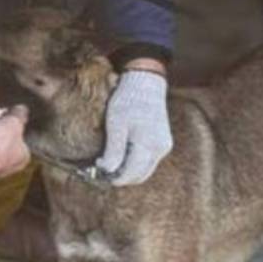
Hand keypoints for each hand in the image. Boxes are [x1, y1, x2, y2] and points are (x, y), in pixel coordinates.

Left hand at [96, 70, 170, 185]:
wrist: (147, 82)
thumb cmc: (128, 100)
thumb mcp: (116, 124)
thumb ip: (113, 150)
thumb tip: (107, 171)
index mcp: (148, 145)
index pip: (130, 174)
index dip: (114, 178)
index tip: (98, 174)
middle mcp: (160, 149)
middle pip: (139, 176)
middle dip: (121, 177)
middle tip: (103, 172)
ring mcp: (164, 146)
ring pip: (145, 170)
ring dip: (129, 172)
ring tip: (112, 163)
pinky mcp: (164, 142)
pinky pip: (149, 161)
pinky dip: (136, 163)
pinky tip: (123, 155)